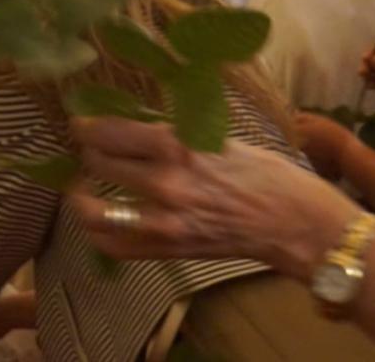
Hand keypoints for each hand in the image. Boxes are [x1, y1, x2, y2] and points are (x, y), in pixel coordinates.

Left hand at [67, 118, 358, 282]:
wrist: (294, 223)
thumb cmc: (262, 173)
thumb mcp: (215, 137)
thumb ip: (172, 134)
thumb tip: (134, 123)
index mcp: (177, 146)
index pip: (109, 132)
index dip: (87, 126)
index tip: (80, 124)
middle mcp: (165, 182)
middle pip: (97, 165)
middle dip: (88, 155)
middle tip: (88, 151)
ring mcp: (164, 221)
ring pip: (95, 212)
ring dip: (81, 197)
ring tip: (82, 188)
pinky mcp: (169, 250)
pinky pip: (115, 246)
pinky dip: (99, 233)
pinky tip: (100, 221)